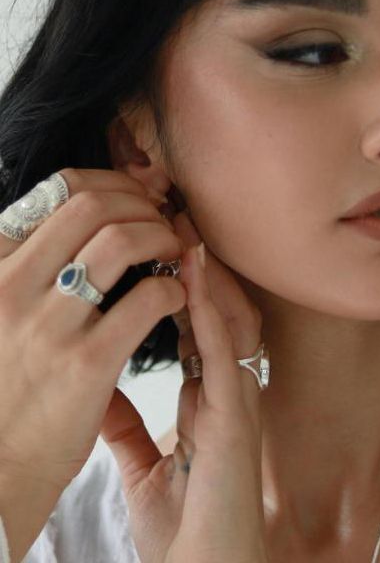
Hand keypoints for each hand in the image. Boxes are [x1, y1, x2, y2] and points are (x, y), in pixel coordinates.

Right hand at [0, 168, 185, 560]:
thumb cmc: (7, 384)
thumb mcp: (2, 311)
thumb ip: (35, 264)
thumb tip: (90, 213)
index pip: (59, 190)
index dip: (112, 182)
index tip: (140, 193)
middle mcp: (14, 287)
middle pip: (93, 205)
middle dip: (141, 203)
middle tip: (164, 220)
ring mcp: (49, 324)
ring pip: (121, 240)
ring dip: (161, 237)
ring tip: (175, 253)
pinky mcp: (86, 363)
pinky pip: (147, 298)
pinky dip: (172, 288)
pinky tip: (175, 299)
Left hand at [100, 198, 270, 562]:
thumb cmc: (183, 526)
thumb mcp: (141, 461)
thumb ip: (122, 419)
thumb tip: (99, 385)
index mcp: (203, 395)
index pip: (193, 321)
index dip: (176, 280)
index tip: (153, 243)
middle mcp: (223, 388)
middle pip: (215, 308)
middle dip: (195, 262)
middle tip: (171, 217)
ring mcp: (233, 398)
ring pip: (226, 317)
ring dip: (204, 271)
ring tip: (183, 227)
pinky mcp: (234, 417)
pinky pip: (223, 350)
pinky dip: (210, 307)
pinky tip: (193, 274)